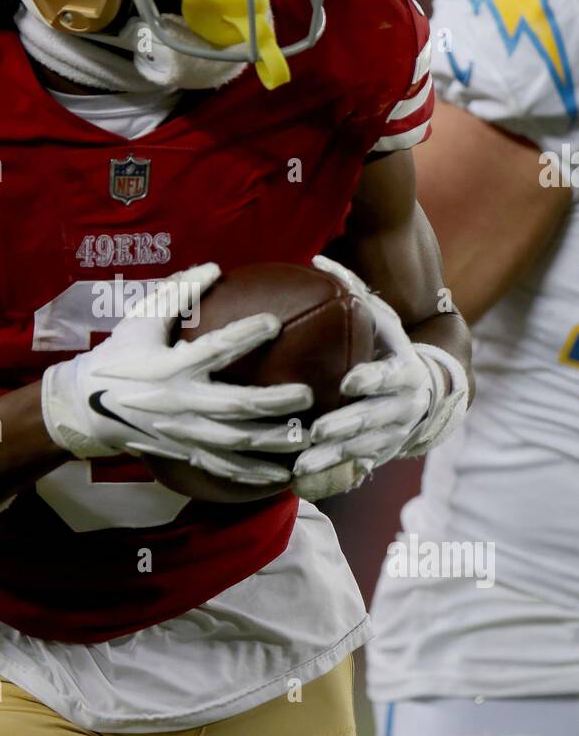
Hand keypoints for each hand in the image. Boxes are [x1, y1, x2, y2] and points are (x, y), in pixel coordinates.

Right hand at [41, 263, 313, 488]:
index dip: (244, 335)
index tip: (274, 322)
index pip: (213, 349)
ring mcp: (181, 433)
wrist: (86, 406)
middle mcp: (178, 402)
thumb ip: (176, 292)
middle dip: (274, 402)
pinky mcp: (182, 453)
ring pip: (234, 444)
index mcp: (169, 366)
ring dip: (272, 443)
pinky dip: (252, 476)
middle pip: (234, 406)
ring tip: (305, 438)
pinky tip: (281, 477)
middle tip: (307, 395)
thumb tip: (214, 266)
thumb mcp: (140, 319)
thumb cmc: (120, 355)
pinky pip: (222, 470)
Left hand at [290, 255, 468, 501]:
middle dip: (347, 426)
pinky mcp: (383, 453)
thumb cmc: (395, 348)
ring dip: (335, 457)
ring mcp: (395, 434)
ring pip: (364, 448)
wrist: (431, 393)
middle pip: (374, 419)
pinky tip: (305, 477)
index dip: (372, 379)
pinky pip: (357, 465)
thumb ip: (354, 290)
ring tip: (304, 462)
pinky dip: (334, 472)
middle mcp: (405, 406)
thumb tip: (316, 258)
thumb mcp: (385, 320)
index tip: (349, 382)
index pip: (390, 376)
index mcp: (406, 371)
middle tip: (319, 431)